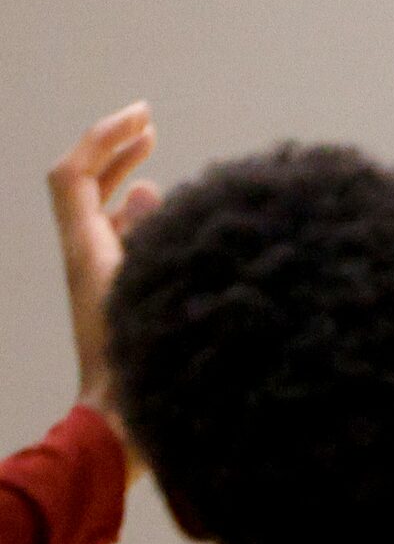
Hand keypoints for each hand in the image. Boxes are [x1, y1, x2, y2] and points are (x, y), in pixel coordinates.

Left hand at [47, 104, 161, 463]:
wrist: (124, 427)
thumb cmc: (140, 363)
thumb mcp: (144, 292)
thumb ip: (145, 239)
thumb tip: (146, 194)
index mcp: (86, 251)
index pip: (74, 174)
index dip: (103, 137)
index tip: (145, 116)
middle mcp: (85, 260)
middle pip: (84, 189)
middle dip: (114, 151)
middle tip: (148, 127)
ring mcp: (99, 281)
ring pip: (102, 216)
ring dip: (125, 184)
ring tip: (155, 164)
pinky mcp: (117, 301)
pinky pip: (121, 245)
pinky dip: (142, 222)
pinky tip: (169, 222)